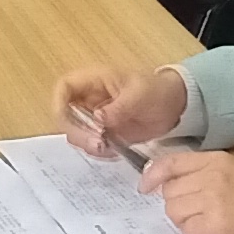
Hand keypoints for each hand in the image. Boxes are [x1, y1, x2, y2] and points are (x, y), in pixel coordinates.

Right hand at [53, 67, 186, 154]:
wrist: (174, 106)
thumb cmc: (157, 90)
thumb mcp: (140, 94)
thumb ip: (119, 107)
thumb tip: (98, 118)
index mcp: (94, 81)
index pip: (64, 88)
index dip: (59, 104)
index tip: (67, 122)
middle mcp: (89, 100)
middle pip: (66, 116)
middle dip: (77, 132)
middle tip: (97, 143)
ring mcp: (94, 118)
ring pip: (76, 133)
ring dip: (88, 144)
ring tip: (109, 148)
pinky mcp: (104, 134)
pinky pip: (92, 145)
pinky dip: (100, 152)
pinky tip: (116, 151)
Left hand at [140, 151, 233, 233]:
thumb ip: (208, 175)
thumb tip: (172, 185)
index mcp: (218, 160)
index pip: (171, 161)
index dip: (153, 175)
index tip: (145, 187)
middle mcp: (213, 174)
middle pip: (170, 191)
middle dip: (178, 207)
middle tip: (199, 218)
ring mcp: (214, 197)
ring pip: (174, 211)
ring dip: (186, 224)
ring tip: (209, 228)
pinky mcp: (217, 222)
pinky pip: (188, 231)